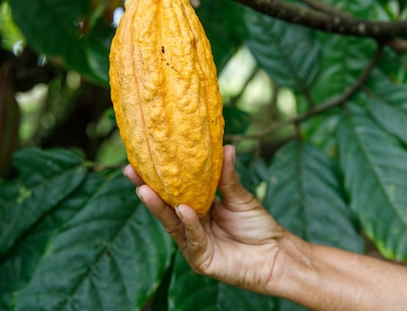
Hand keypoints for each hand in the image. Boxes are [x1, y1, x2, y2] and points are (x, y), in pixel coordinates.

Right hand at [123, 145, 286, 291]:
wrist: (276, 255)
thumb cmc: (258, 226)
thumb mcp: (240, 197)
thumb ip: (228, 177)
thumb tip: (226, 146)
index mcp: (198, 207)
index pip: (174, 190)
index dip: (158, 176)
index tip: (142, 158)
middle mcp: (191, 225)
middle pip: (165, 206)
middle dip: (147, 189)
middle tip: (131, 171)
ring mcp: (193, 243)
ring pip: (172, 223)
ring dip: (159, 206)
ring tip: (145, 189)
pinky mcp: (200, 260)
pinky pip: (192, 239)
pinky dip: (189, 223)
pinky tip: (184, 210)